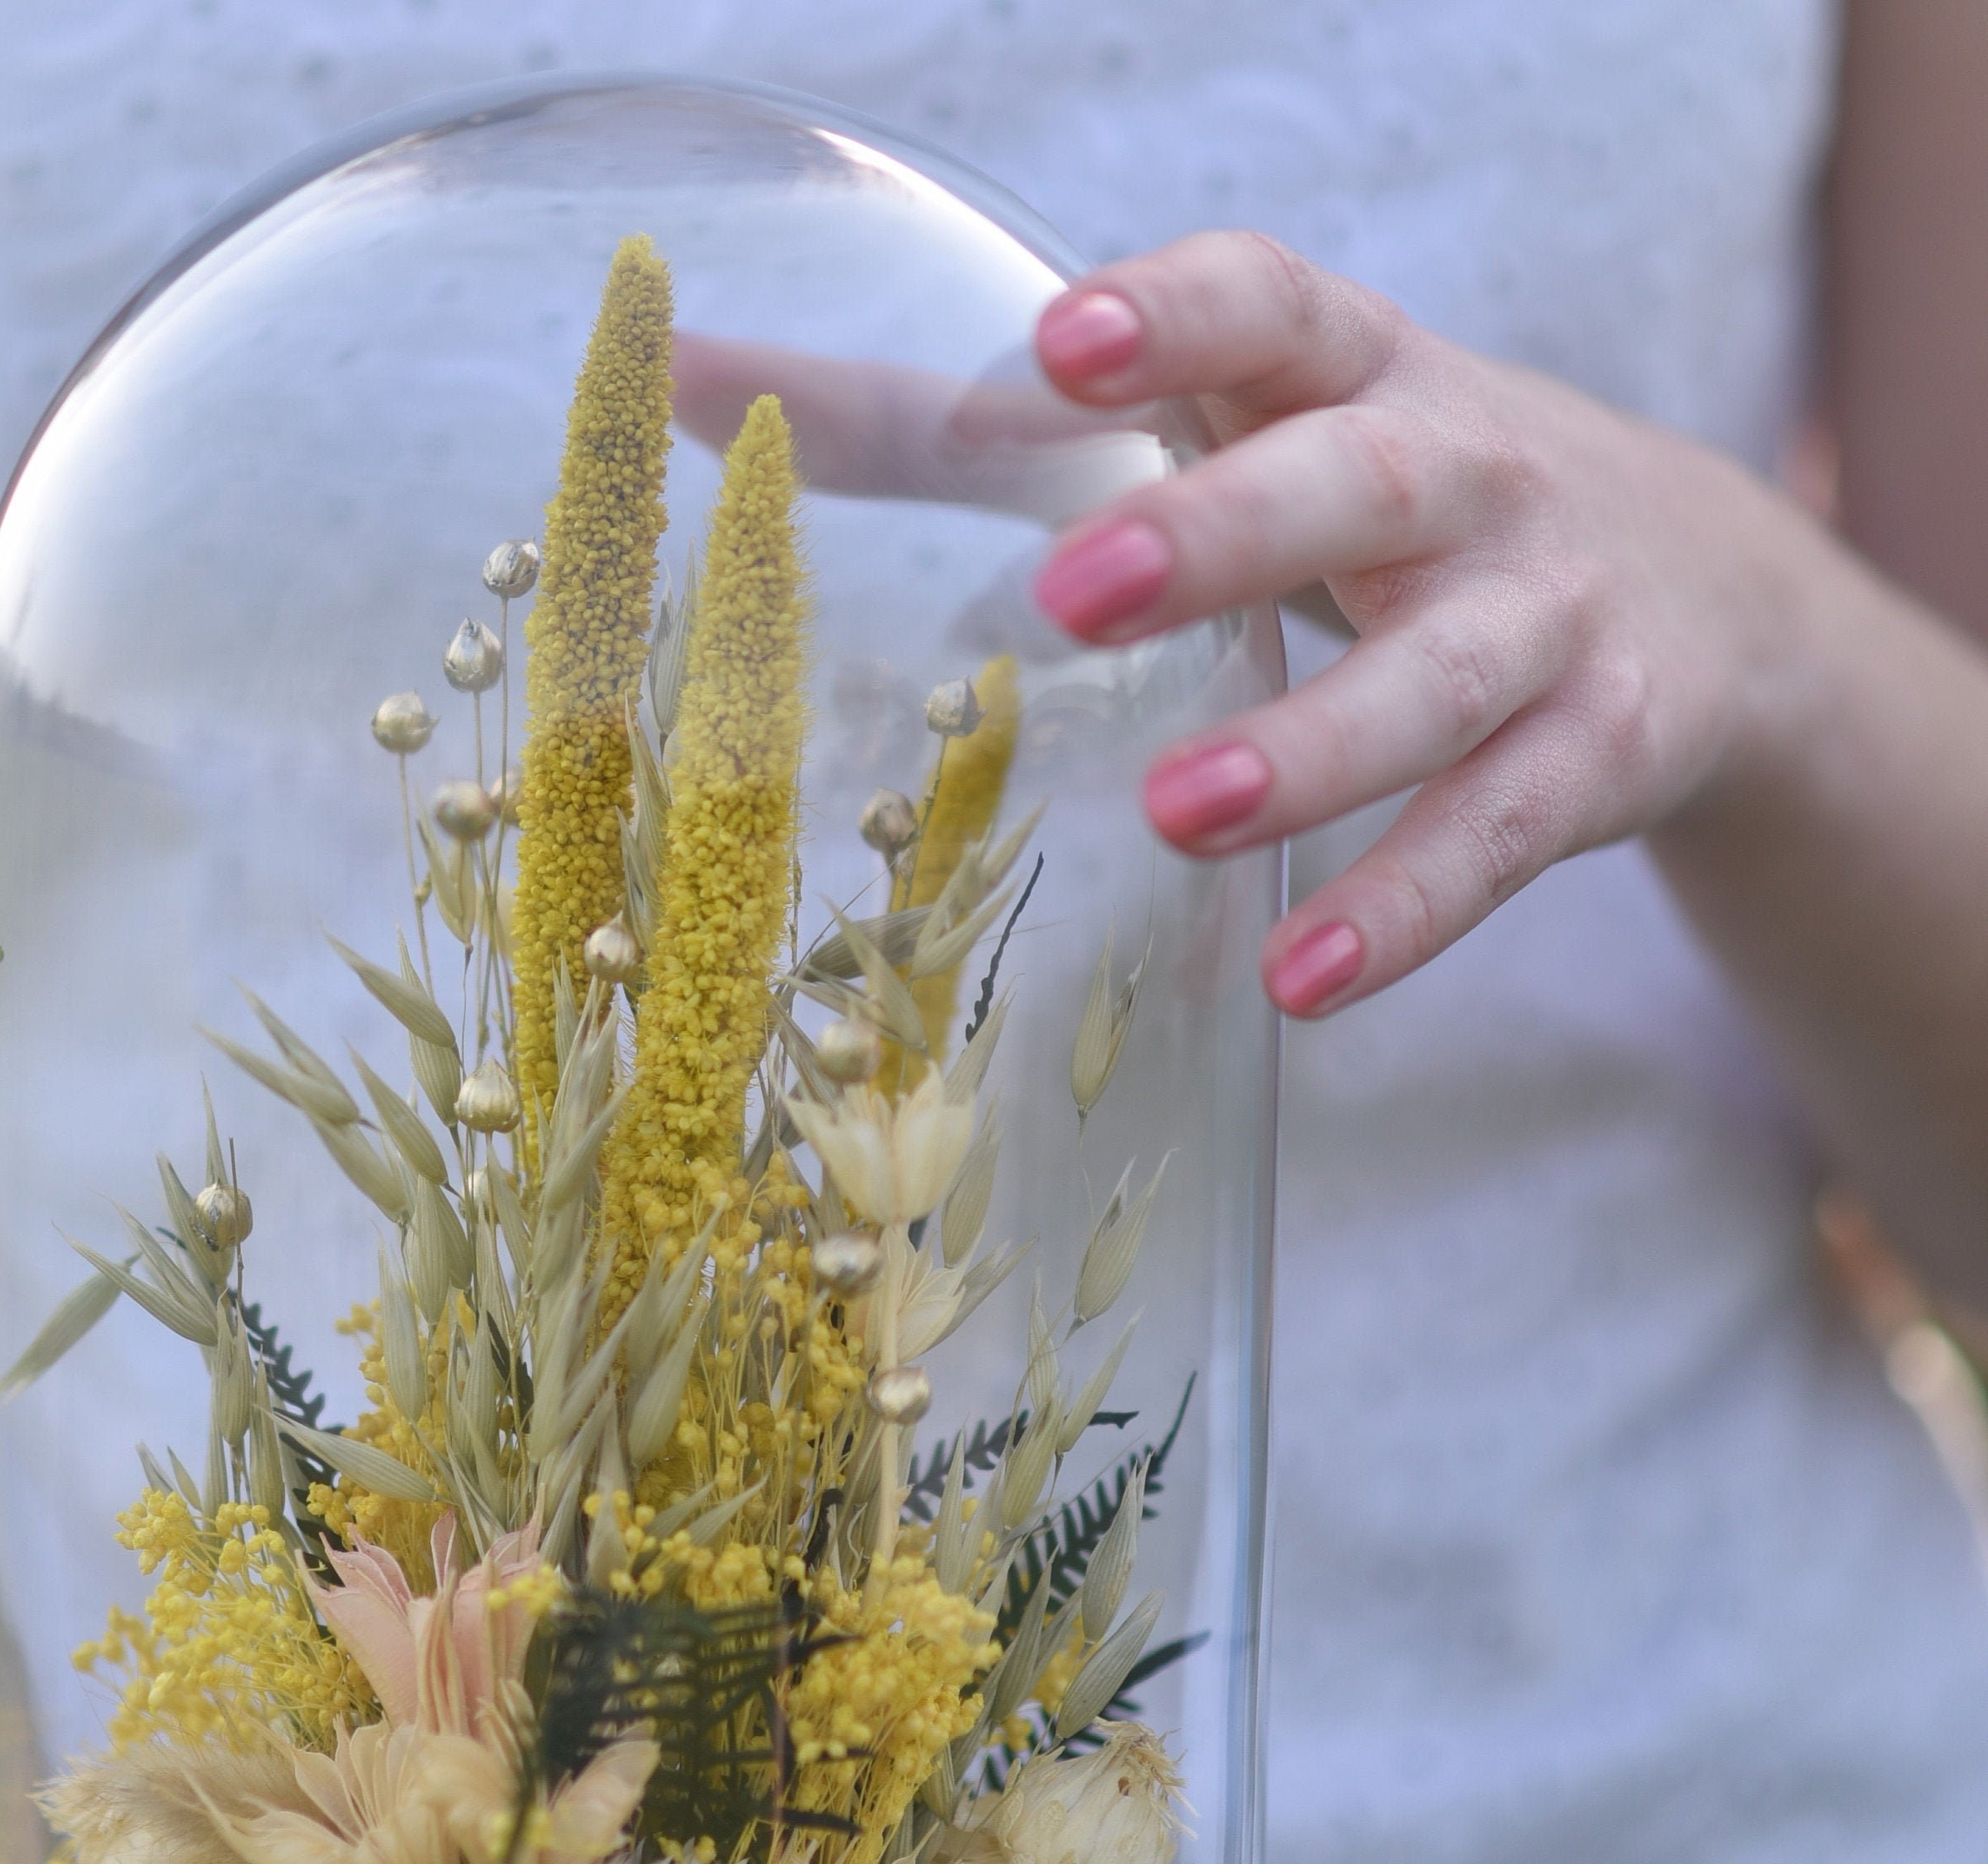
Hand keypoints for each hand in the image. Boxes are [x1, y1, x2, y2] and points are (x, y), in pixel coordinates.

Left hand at [1029, 230, 1829, 1014]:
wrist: (1714, 592)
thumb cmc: (1409, 509)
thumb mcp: (1272, 433)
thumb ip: (1048, 425)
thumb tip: (722, 384)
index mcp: (1364, 374)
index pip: (1276, 309)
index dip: (1177, 316)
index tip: (1061, 341)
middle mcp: (1469, 472)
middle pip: (1354, 485)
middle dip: (1222, 534)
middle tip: (1074, 593)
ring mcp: (1549, 616)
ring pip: (1436, 681)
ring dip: (1309, 750)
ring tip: (1179, 814)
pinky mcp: (1604, 751)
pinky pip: (1497, 836)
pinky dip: (1403, 910)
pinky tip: (1302, 981)